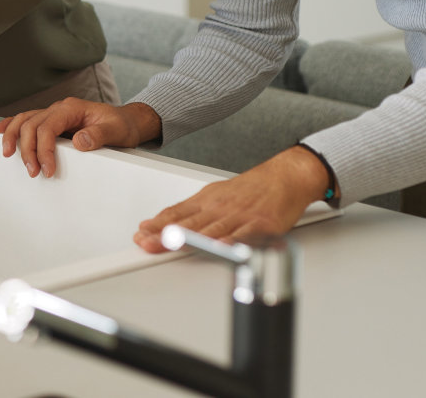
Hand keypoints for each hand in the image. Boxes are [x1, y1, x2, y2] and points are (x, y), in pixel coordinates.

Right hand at [0, 99, 161, 177]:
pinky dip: (11, 125)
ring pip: (24, 120)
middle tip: (33, 171)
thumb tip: (78, 141)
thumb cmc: (121, 126)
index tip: (47, 169)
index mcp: (72, 108)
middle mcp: (59, 108)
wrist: (128, 121)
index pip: (48, 127)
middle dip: (28, 149)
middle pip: (32, 124)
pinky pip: (27, 119)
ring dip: (13, 136)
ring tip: (8, 155)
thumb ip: (98, 136)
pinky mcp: (52, 121)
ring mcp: (54, 113)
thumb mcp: (116, 132)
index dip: (43, 148)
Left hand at [132, 146, 329, 252]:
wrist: (284, 177)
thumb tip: (164, 221)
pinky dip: (231, 242)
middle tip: (147, 243)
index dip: (157, 225)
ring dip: (191, 239)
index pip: (177, 213)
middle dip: (165, 234)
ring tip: (172, 245)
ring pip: (212, 229)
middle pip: (189, 223)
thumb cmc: (250, 189)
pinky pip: (244, 235)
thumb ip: (192, 212)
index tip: (140, 233)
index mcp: (207, 200)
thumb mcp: (216, 195)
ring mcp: (240, 216)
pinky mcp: (261, 224)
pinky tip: (220, 249)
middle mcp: (220, 207)